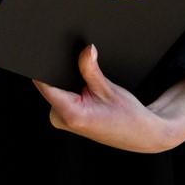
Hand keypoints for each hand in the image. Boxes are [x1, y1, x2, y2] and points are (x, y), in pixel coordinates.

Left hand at [33, 45, 184, 153]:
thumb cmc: (128, 116)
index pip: (44, 84)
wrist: (141, 135)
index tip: (44, 50)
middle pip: (48, 85)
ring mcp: (61, 120)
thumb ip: (90, 68)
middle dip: (59, 71)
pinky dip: (68, 88)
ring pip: (55, 90)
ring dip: (65, 81)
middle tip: (77, 64)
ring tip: (86, 82)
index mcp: (70, 114)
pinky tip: (83, 88)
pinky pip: (59, 96)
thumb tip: (85, 48)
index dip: (43, 65)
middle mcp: (60, 119)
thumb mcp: (109, 88)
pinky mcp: (65, 118)